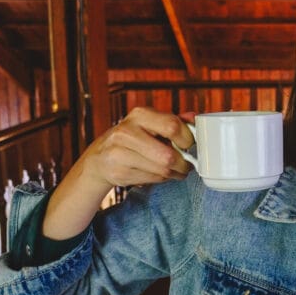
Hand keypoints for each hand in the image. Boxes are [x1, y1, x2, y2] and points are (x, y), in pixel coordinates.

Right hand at [79, 107, 194, 190]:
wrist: (100, 157)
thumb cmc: (134, 138)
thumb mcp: (151, 124)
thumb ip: (174, 121)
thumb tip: (194, 118)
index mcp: (139, 115)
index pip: (172, 126)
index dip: (187, 138)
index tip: (190, 144)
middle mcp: (126, 132)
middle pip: (168, 155)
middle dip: (183, 163)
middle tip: (188, 164)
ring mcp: (120, 153)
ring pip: (162, 170)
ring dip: (176, 173)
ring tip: (177, 170)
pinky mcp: (119, 173)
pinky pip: (153, 179)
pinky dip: (164, 179)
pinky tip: (163, 174)